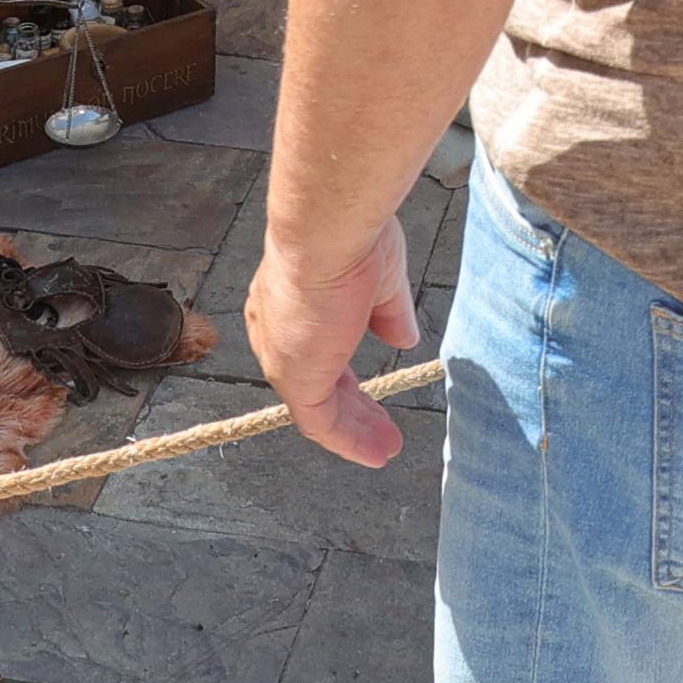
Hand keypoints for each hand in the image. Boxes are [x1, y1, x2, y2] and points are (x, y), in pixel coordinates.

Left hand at [248, 214, 420, 466]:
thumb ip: (388, 313)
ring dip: (353, 430)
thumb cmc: (350, 237)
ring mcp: (284, 356)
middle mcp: (278, 332)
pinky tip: (376, 452)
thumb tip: (405, 339)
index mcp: (291, 303)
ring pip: (318, 407)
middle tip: (378, 425)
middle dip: (351, 407)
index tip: (368, 389)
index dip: (343, 372)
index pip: (316, 346)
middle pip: (316, 382)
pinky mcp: (295, 378)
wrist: (328, 229)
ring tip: (384, 448)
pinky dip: (348, 441)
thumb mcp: (380, 279)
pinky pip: (321, 423)